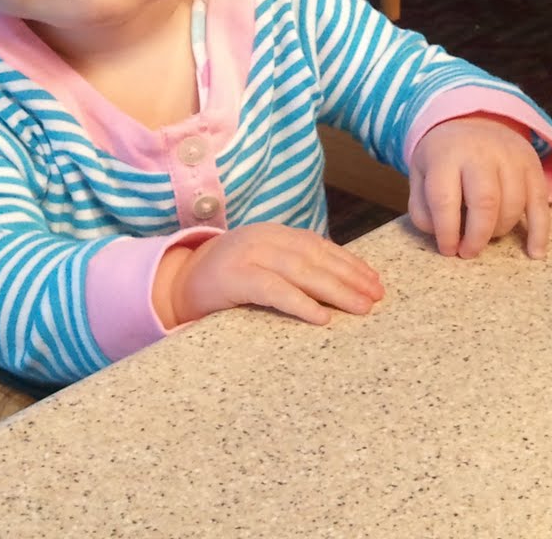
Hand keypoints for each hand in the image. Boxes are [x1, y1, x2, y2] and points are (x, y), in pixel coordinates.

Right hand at [155, 223, 382, 328]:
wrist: (175, 284)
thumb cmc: (225, 280)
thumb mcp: (261, 264)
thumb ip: (291, 266)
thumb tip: (339, 282)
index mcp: (273, 233)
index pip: (319, 246)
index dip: (350, 263)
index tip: (375, 281)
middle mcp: (263, 238)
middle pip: (316, 257)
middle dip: (350, 277)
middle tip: (376, 297)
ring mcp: (247, 256)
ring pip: (301, 271)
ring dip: (335, 290)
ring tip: (360, 307)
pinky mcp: (233, 278)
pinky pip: (273, 291)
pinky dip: (300, 303)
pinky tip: (321, 318)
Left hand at [407, 115, 551, 259]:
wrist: (471, 118)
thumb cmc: (444, 156)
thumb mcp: (421, 174)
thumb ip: (423, 209)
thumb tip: (443, 239)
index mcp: (447, 156)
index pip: (445, 199)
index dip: (447, 232)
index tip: (448, 249)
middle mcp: (481, 153)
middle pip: (485, 203)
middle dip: (477, 237)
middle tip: (468, 252)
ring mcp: (511, 158)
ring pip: (513, 204)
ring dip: (501, 232)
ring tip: (487, 237)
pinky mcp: (533, 165)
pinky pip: (540, 203)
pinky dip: (539, 231)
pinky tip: (534, 252)